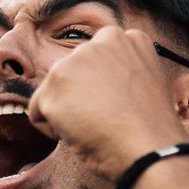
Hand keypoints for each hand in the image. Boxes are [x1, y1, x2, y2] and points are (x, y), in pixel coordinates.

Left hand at [25, 27, 188, 177]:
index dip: (104, 89)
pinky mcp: (56, 79)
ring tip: (96, 126)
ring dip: (68, 111)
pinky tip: (81, 134)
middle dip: (81, 97)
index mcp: (130, 39)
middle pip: (74, 72)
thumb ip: (121, 74)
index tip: (118, 107)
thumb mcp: (144, 87)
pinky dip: (52, 129)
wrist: (149, 149)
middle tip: (106, 119)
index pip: (98, 61)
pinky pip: (38, 112)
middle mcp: (104, 40)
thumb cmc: (150, 130)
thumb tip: (95, 86)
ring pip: (55, 91)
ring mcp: (78, 58)